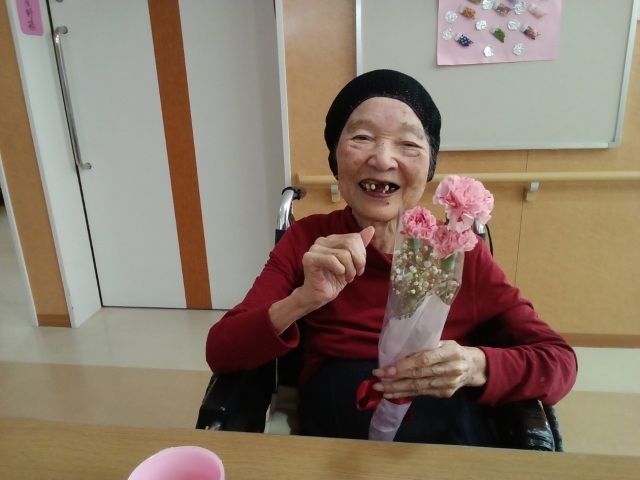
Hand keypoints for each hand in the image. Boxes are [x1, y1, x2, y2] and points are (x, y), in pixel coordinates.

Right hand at [298, 226, 374, 309]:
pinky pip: (332, 260)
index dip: (361, 254)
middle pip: (350, 243)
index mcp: (331, 239)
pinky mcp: (310, 259)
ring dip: (349, 270)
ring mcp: (314, 249)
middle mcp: (322, 241)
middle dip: (358, 261)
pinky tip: (338, 275)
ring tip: (346, 278)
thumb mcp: (352, 262)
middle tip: (355, 274)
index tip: (359, 268)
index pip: (354, 238)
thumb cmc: (333, 280)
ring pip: (343, 254)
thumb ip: (359, 246)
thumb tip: (371, 229)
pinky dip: (340, 270)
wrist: (318, 296)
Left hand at [371, 340, 486, 399]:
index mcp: (450, 352)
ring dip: (397, 389)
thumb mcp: (443, 342)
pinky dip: (405, 394)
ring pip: (419, 388)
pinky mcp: (445, 394)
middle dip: (396, 379)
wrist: (473, 367)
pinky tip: (392, 394)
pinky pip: (422, 394)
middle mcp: (451, 369)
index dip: (404, 366)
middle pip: (419, 376)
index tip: (386, 369)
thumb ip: (425, 346)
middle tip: (377, 379)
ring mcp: (449, 384)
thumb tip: (398, 352)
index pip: (423, 360)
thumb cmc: (452, 351)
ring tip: (380, 389)